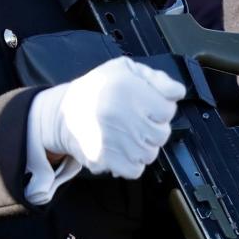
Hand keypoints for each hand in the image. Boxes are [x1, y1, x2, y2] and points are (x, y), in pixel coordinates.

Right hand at [31, 56, 183, 179]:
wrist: (60, 113)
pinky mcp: (104, 159)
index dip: (158, 108)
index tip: (145, 105)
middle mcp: (120, 114)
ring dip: (142, 147)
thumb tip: (177, 92)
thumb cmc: (95, 90)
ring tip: (125, 134)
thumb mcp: (123, 69)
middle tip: (134, 121)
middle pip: (161, 134)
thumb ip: (155, 78)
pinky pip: (135, 170)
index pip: (168, 109)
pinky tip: (119, 148)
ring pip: (150, 154)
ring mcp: (112, 139)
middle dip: (151, 128)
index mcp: (126, 88)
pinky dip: (130, 163)